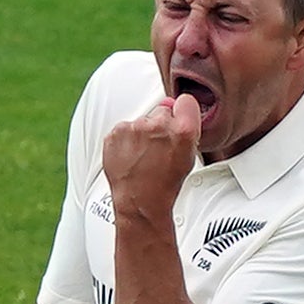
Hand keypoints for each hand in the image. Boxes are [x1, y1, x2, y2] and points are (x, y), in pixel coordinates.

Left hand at [102, 93, 200, 220]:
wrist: (140, 202)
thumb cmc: (164, 184)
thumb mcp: (188, 156)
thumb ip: (185, 129)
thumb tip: (175, 109)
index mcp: (183, 130)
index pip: (186, 101)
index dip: (182, 111)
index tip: (178, 119)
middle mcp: (158, 124)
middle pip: (162, 110)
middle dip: (160, 125)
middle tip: (158, 148)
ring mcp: (135, 128)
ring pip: (141, 121)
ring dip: (141, 134)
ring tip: (143, 157)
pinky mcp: (116, 133)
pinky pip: (123, 129)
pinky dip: (125, 141)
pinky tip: (131, 157)